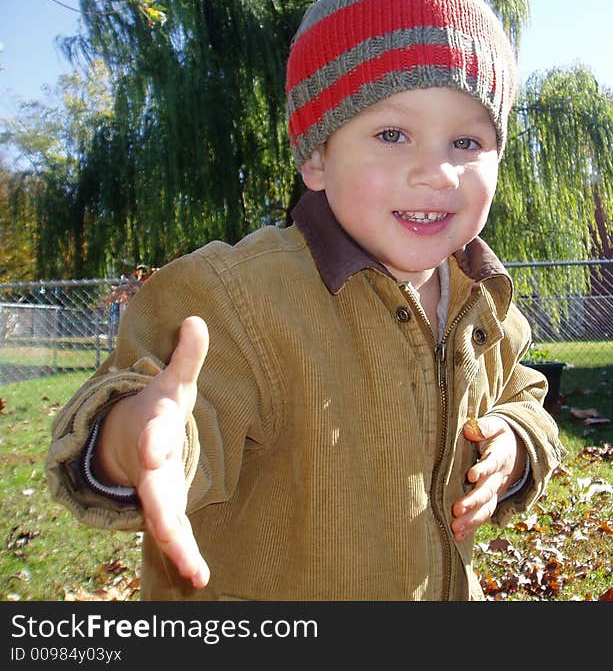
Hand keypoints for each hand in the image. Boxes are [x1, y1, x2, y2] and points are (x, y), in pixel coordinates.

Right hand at [96, 316, 210, 587]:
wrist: (128, 440)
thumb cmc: (158, 409)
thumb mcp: (174, 383)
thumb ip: (187, 357)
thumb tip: (197, 320)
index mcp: (154, 429)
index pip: (153, 433)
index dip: (152, 440)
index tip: (151, 449)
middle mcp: (150, 466)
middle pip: (153, 487)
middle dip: (157, 505)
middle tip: (163, 524)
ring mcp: (155, 492)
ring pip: (163, 521)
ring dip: (176, 545)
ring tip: (193, 570)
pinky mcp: (167, 511)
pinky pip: (175, 535)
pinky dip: (184, 555)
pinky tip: (199, 577)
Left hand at [450, 415, 525, 542]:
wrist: (516, 451)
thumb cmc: (497, 436)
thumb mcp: (494, 427)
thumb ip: (483, 427)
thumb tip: (470, 429)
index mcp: (500, 456)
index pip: (492, 464)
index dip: (483, 469)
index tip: (472, 475)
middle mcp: (499, 477)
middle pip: (488, 491)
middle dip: (473, 501)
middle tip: (457, 509)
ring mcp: (496, 491)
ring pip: (486, 508)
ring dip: (472, 519)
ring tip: (456, 528)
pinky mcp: (491, 501)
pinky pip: (483, 516)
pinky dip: (471, 527)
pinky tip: (457, 537)